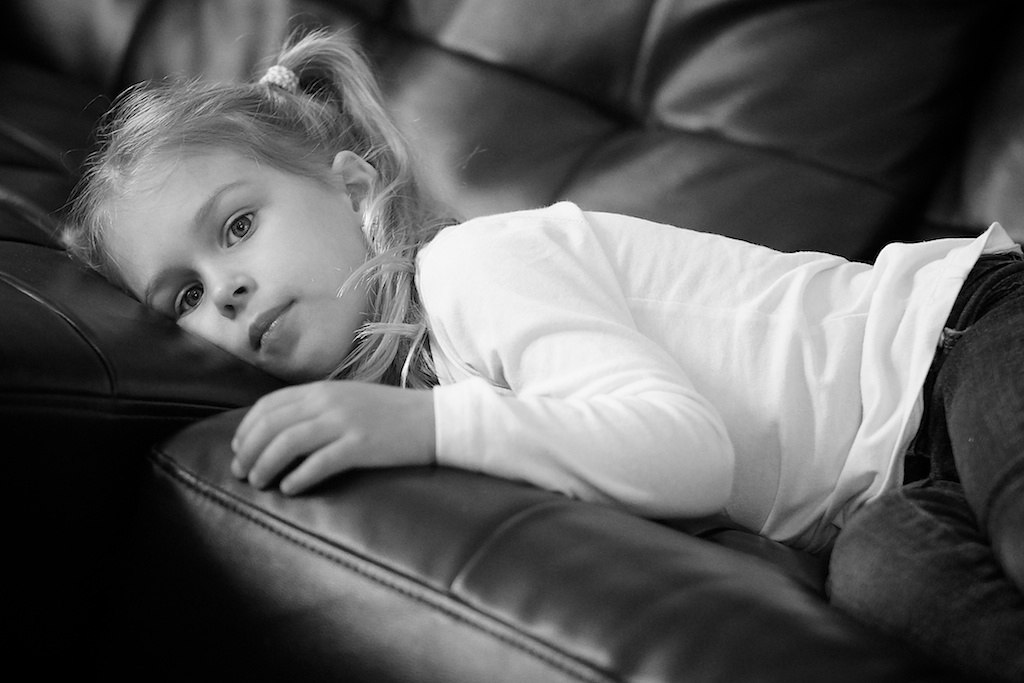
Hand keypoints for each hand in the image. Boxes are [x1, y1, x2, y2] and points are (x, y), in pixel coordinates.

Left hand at [230, 380, 434, 494]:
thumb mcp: (350, 400)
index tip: (239, 449)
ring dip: (266, 465)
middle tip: (240, 472)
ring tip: (258, 483)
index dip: (247, 428)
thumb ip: (318, 408)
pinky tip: (289, 489)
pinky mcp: (361, 446)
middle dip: (249, 450)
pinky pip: (319, 462)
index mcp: (323, 390)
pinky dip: (298, 477)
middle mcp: (329, 402)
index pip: (270, 405)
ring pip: (288, 443)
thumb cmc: (392, 415)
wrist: (436, 420)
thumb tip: (282, 429)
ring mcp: (345, 423)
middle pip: (272, 425)